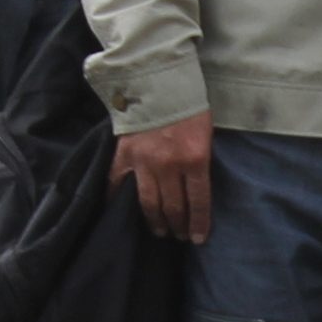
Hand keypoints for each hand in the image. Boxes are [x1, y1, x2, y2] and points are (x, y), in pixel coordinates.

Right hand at [111, 111, 214, 240]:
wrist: (158, 82)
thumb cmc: (190, 105)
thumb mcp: (207, 133)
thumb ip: (202, 160)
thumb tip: (199, 188)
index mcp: (195, 159)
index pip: (198, 201)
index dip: (198, 224)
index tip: (197, 239)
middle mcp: (169, 165)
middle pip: (173, 206)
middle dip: (178, 225)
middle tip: (179, 236)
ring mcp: (143, 162)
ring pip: (148, 202)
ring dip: (155, 220)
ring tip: (159, 230)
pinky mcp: (123, 155)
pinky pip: (116, 183)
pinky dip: (115, 199)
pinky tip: (118, 212)